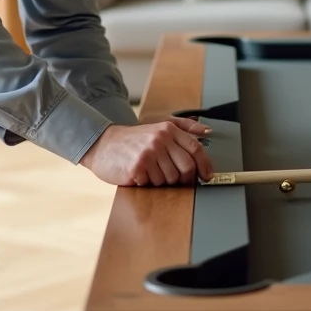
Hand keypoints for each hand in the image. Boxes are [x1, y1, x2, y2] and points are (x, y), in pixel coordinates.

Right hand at [80, 116, 213, 186]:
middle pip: (187, 167)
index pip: (195, 148)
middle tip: (178, 180)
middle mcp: (160, 139)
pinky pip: (154, 184)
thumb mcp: (158, 127)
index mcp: (167, 129)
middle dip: (185, 179)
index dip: (205, 165)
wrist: (103, 144)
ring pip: (170, 179)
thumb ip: (183, 127)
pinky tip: (141, 174)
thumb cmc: (132, 140)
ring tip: (151, 172)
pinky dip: (149, 183)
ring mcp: (148, 153)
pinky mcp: (137, 167)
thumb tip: (207, 131)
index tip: (206, 176)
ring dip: (163, 181)